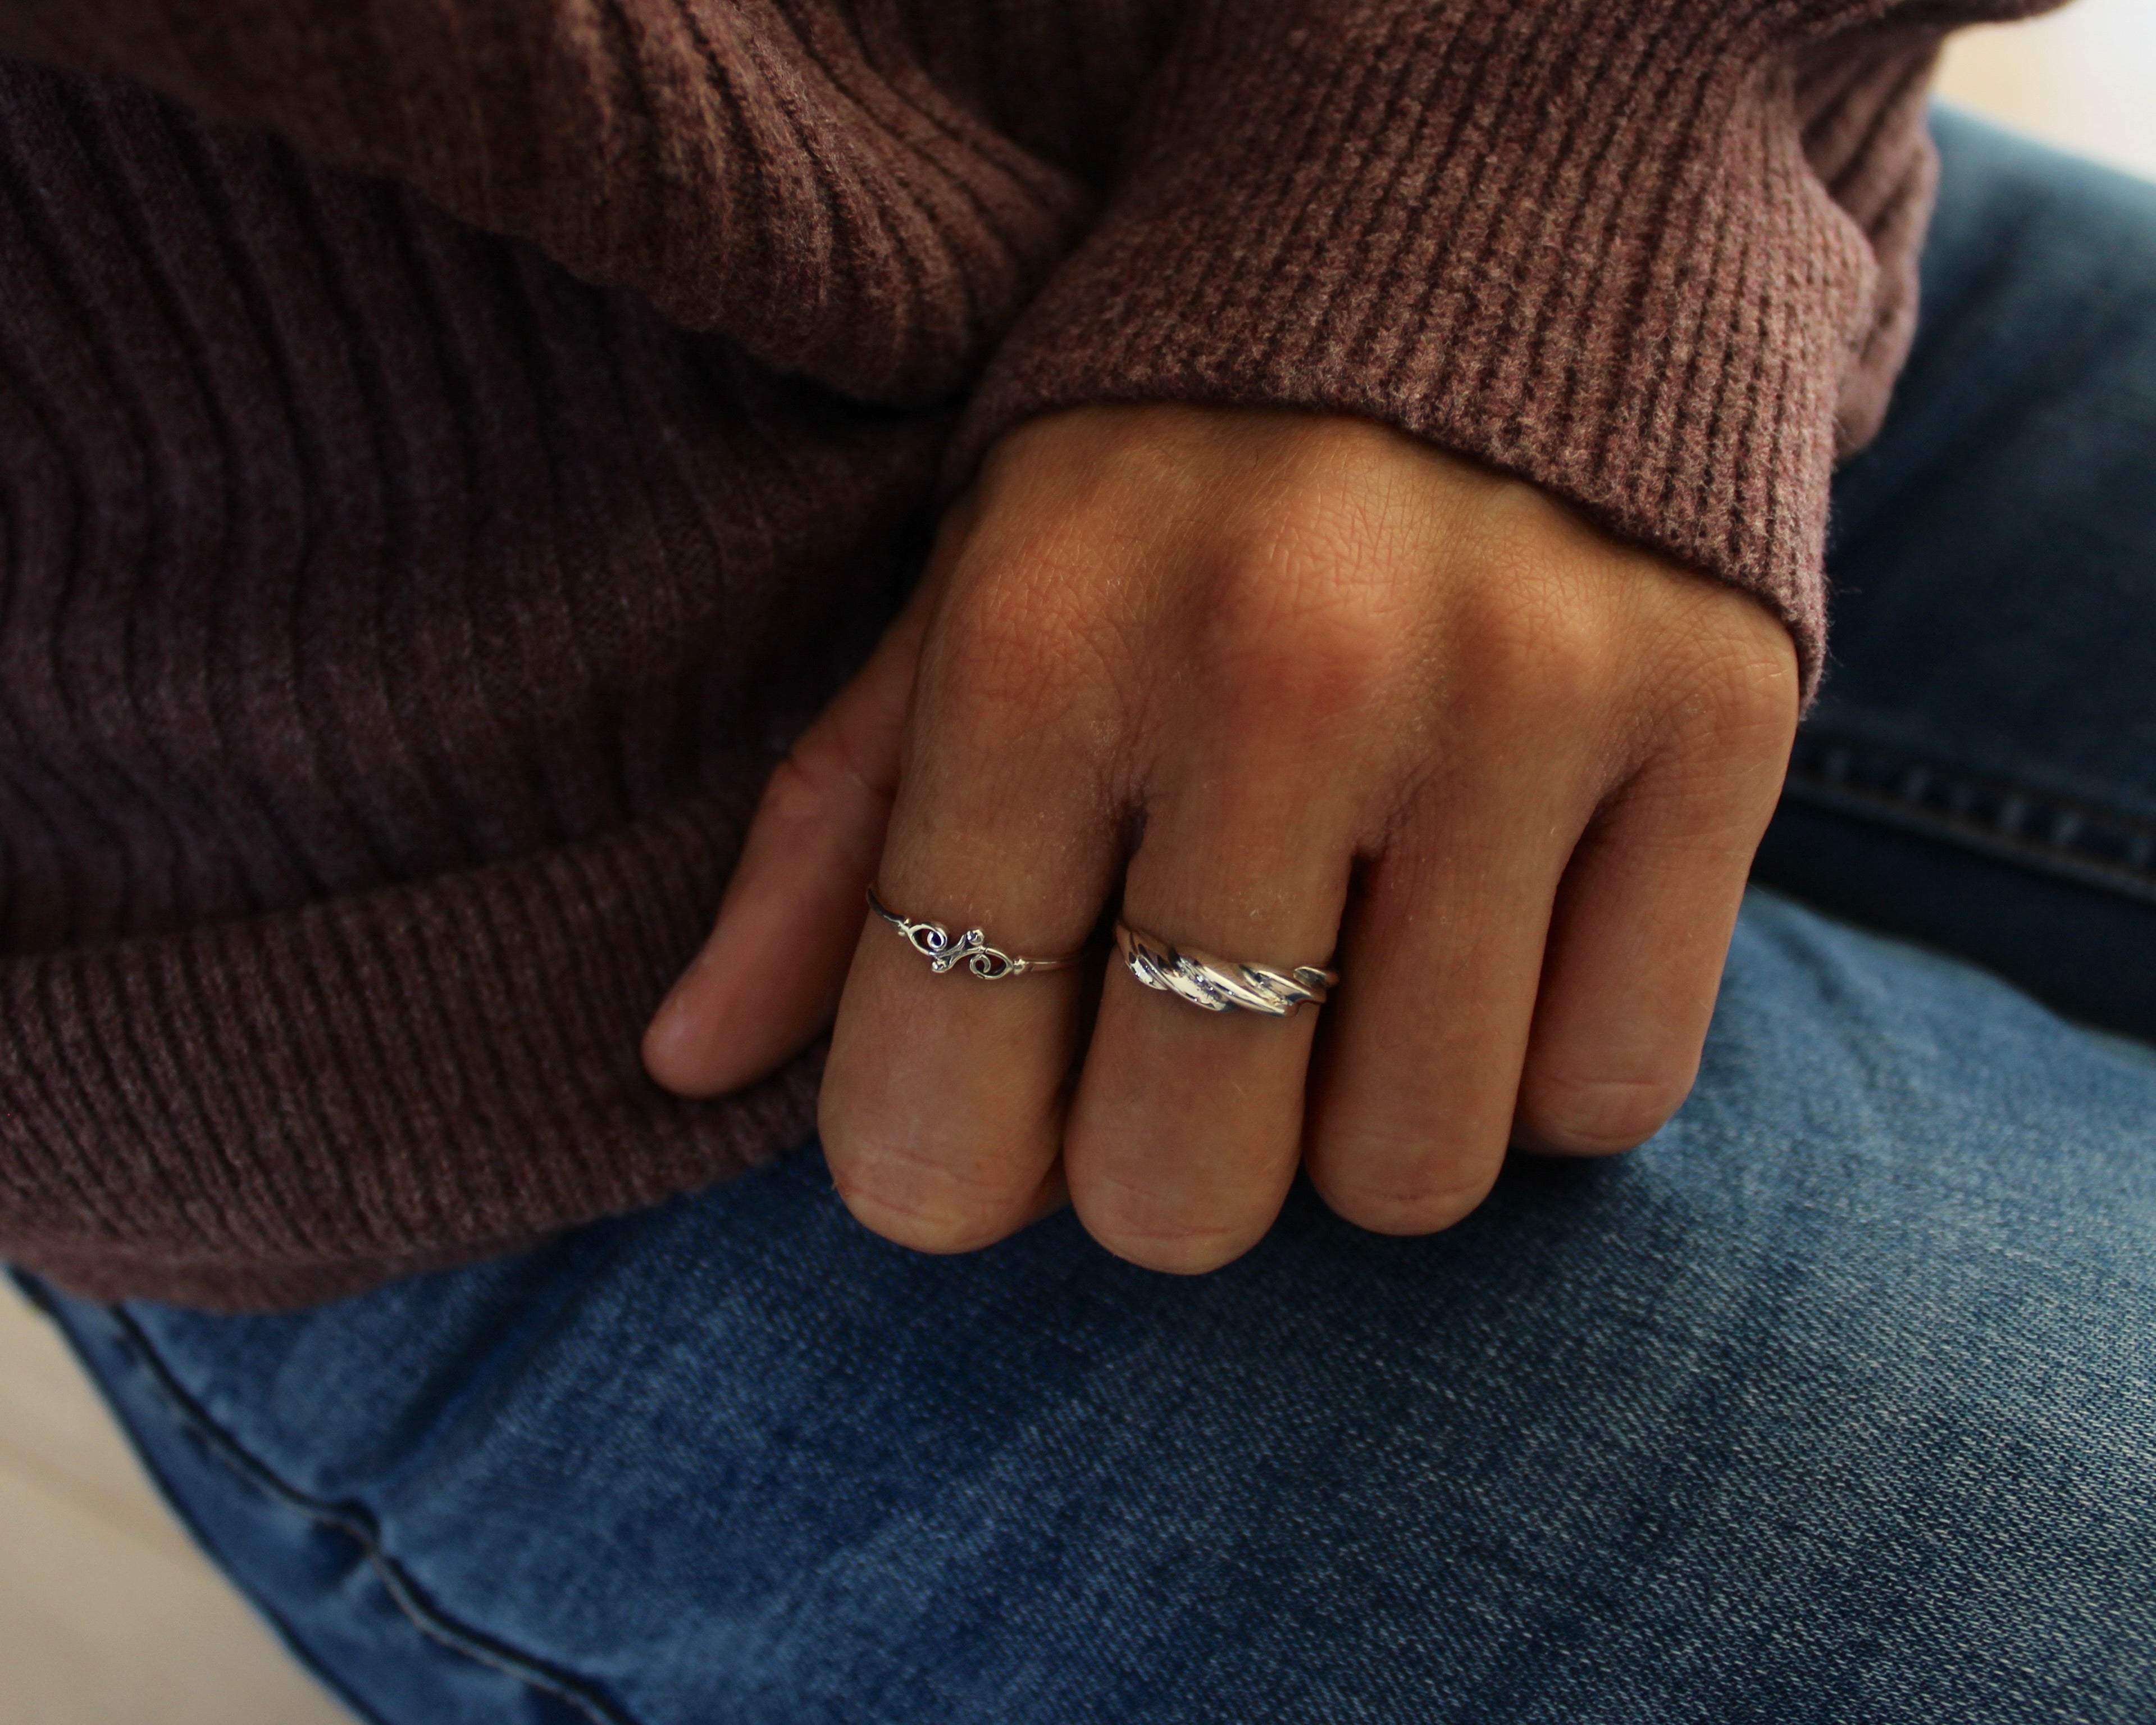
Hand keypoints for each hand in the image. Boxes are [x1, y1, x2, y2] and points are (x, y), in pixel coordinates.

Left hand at [644, 406, 1798, 1270]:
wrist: (1479, 206)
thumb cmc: (1173, 453)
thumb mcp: (965, 591)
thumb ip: (830, 838)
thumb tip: (687, 1063)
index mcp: (1041, 644)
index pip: (944, 1089)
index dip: (940, 1174)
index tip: (977, 1139)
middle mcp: (1283, 672)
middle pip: (1184, 1184)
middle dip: (1159, 1170)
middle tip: (1179, 1051)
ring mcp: (1524, 698)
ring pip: (1411, 1173)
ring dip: (1354, 1131)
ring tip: (1349, 980)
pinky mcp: (1715, 717)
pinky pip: (1606, 1090)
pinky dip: (1534, 1074)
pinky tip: (1495, 945)